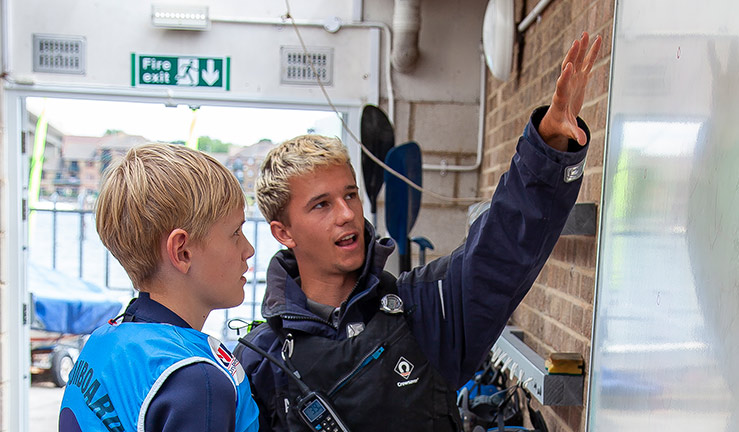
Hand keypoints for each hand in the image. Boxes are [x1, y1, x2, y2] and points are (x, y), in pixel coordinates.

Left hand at [538, 32, 601, 150]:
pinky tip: (598, 40)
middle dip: (572, 56)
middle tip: (578, 42)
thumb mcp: (566, 130)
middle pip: (568, 68)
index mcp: (560, 98)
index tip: (569, 66)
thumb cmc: (560, 125)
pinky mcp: (579, 79)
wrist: (557, 119)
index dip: (565, 76)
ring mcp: (573, 80)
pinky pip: (586, 63)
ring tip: (586, 35)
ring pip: (577, 62)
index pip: (562, 85)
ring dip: (581, 49)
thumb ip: (574, 133)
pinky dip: (591, 52)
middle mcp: (565, 86)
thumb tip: (581, 141)